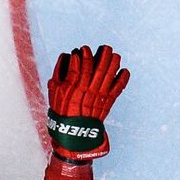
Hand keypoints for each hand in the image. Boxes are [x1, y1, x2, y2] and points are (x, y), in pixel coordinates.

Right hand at [46, 45, 129, 161]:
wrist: (74, 132)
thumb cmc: (61, 108)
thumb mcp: (54, 89)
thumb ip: (59, 71)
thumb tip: (65, 55)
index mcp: (74, 85)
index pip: (83, 64)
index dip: (85, 55)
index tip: (85, 49)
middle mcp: (88, 89)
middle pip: (98, 67)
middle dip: (103, 55)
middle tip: (106, 48)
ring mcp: (99, 95)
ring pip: (109, 75)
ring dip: (114, 64)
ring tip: (116, 55)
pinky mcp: (107, 102)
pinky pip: (117, 89)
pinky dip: (122, 79)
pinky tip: (125, 71)